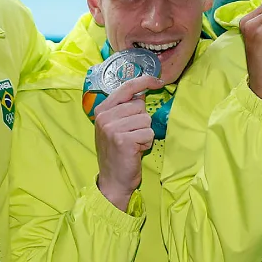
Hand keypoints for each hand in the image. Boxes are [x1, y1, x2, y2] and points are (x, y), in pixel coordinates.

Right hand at [94, 74, 160, 209]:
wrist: (113, 180)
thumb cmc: (118, 153)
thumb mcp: (116, 127)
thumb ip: (125, 109)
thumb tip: (143, 93)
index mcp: (102, 109)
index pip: (126, 87)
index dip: (145, 81)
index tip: (158, 80)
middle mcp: (104, 116)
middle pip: (140, 106)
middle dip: (142, 121)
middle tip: (132, 136)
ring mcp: (112, 128)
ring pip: (146, 120)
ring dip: (145, 133)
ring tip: (133, 144)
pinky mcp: (123, 140)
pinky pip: (148, 133)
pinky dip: (146, 143)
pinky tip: (135, 151)